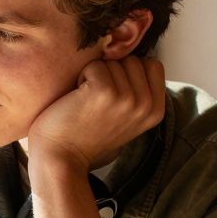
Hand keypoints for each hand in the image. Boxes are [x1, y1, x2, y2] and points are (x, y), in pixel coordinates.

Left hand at [28, 56, 164, 173]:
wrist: (61, 159)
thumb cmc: (87, 135)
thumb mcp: (127, 118)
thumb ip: (139, 93)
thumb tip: (138, 58)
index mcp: (155, 111)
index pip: (152, 65)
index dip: (128, 71)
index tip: (113, 93)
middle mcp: (145, 105)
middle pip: (132, 60)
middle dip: (111, 73)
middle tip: (97, 101)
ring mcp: (127, 99)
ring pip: (113, 61)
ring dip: (95, 75)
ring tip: (87, 102)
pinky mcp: (104, 92)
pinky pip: (95, 65)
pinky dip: (81, 77)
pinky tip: (77, 99)